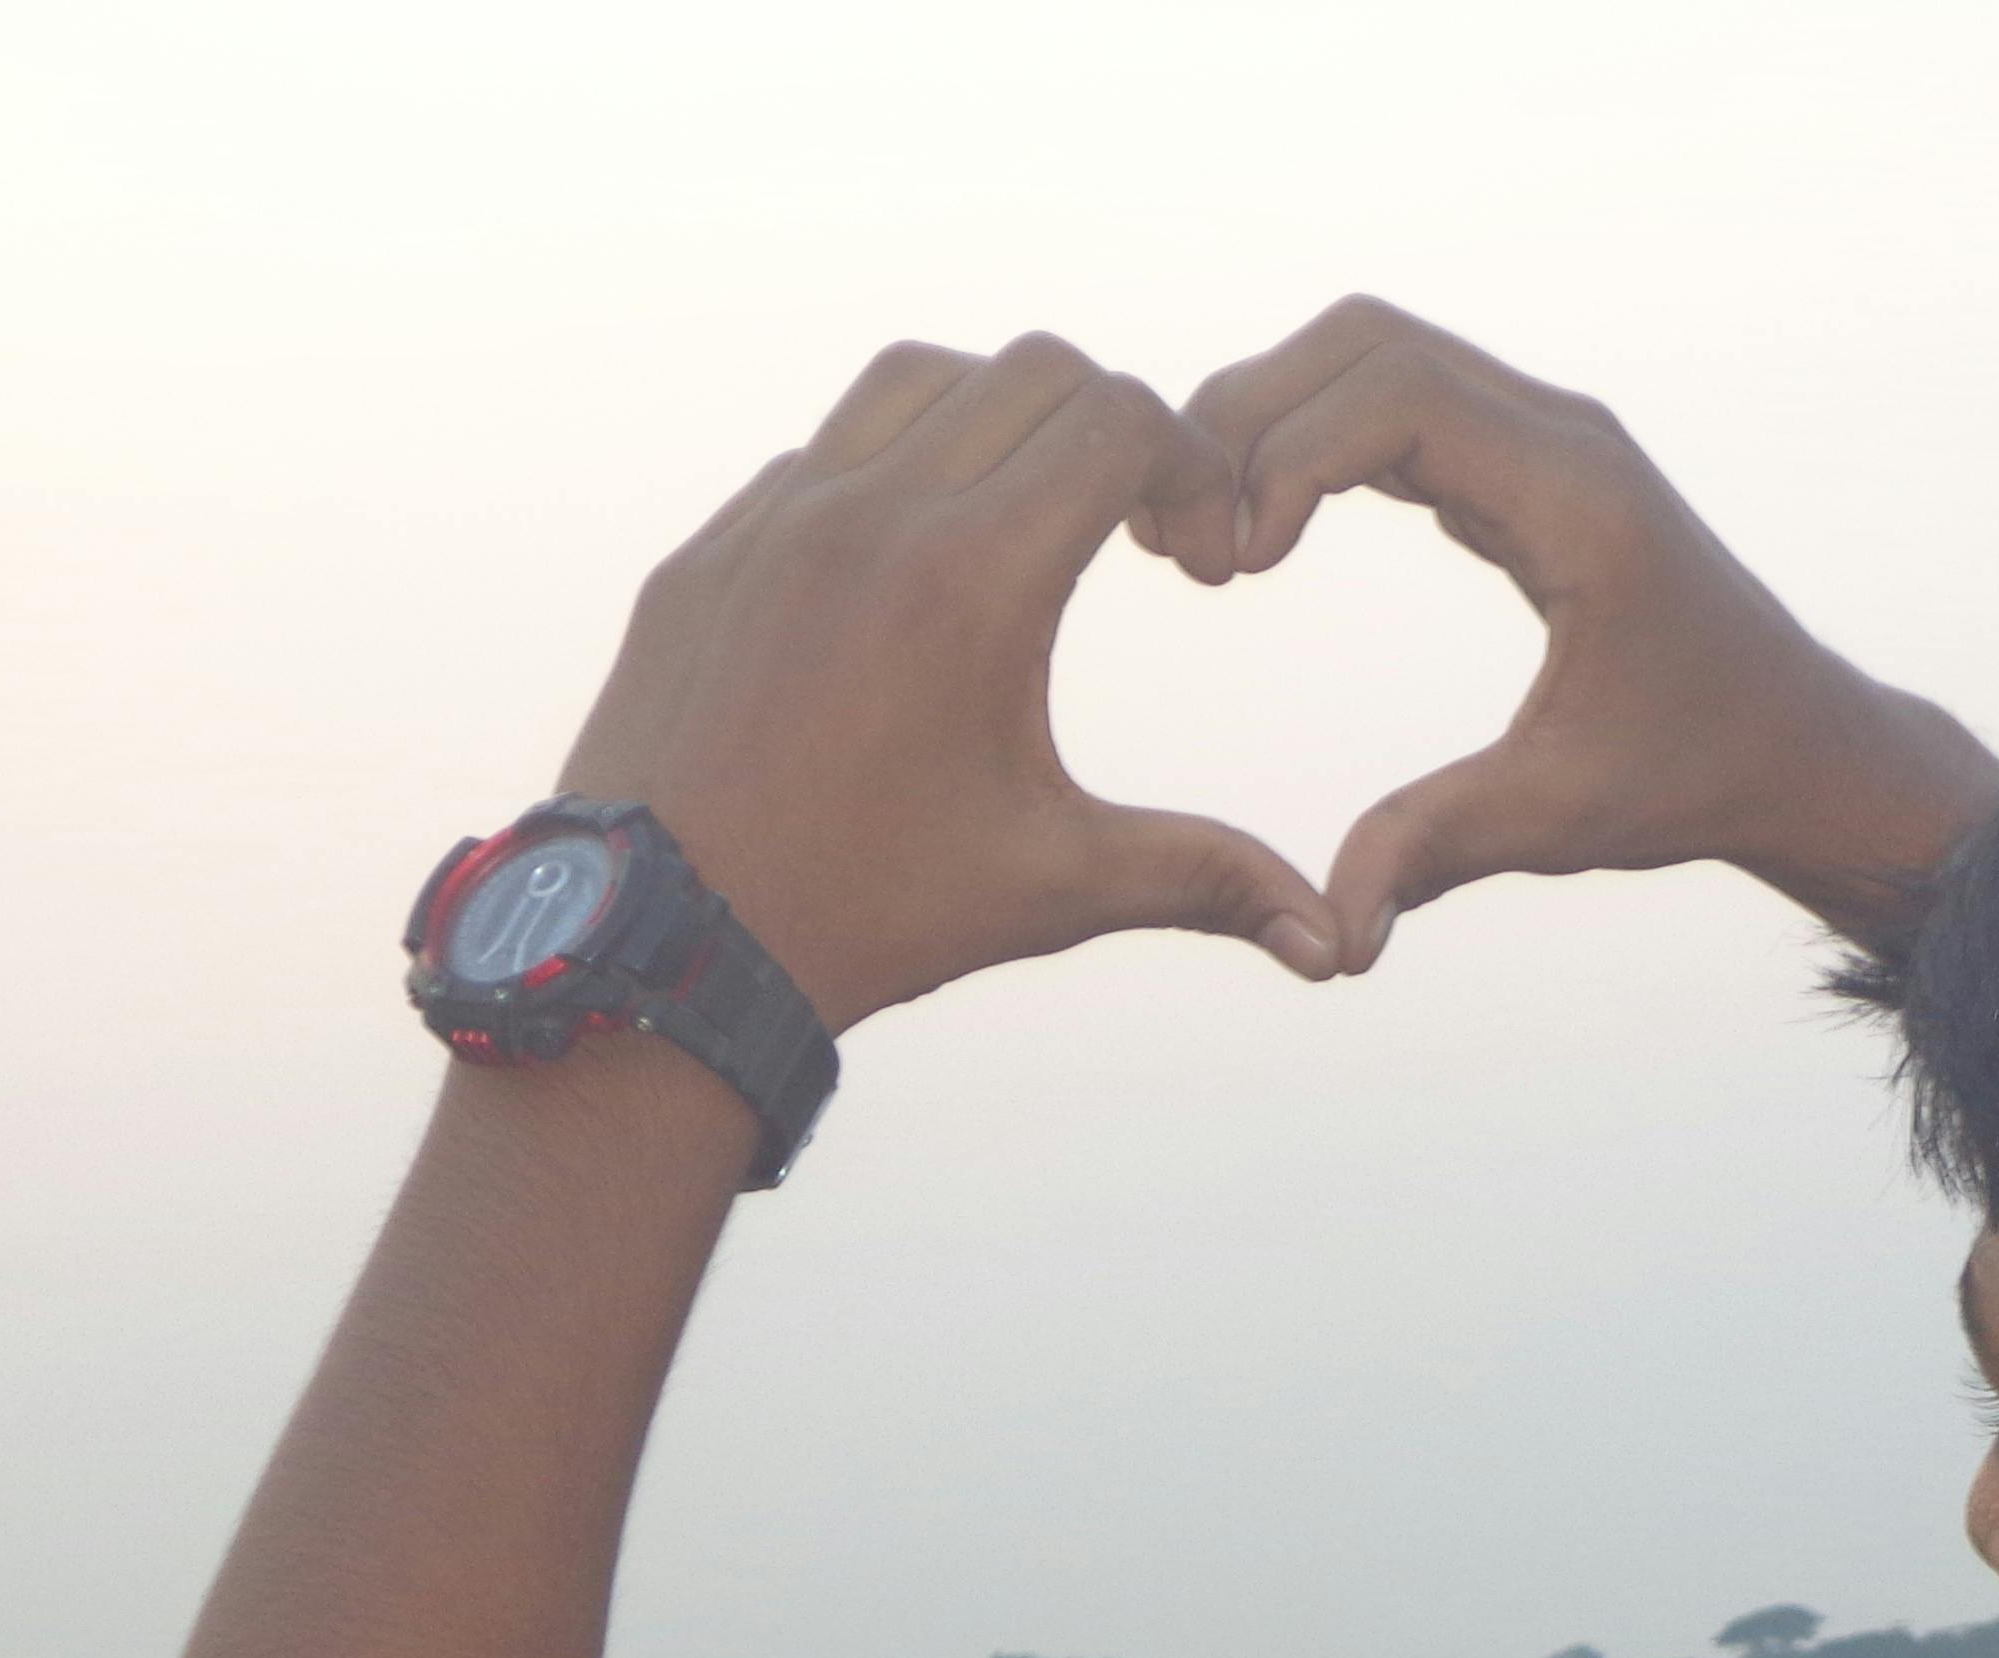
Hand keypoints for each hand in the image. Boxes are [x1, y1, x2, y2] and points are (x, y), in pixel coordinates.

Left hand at [562, 335, 1337, 1029]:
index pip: (1118, 418)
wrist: (664, 940)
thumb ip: (1204, 879)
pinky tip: (923, 575)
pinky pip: (825, 451)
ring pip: (920, 379)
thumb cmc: (871, 914)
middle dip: (1114, 430)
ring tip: (1031, 523)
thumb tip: (1335, 945)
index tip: (1204, 557)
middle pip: (1034, 372)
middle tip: (1140, 531)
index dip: (1193, 466)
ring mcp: (777, 518)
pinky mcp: (713, 545)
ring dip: (1000, 423)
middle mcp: (872, 515)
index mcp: (974, 578)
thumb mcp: (1054, 887)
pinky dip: (897, 472)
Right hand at [1149, 299, 1998, 968]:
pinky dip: (1315, 445)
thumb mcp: (1564, 818)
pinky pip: (1398, 407)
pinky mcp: (1525, 467)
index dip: (1286, 456)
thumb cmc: (1698, 774)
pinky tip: (1264, 536)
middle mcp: (1560, 437)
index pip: (1394, 393)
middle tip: (1187, 547)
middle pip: (1366, 341)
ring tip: (1209, 544)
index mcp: (1576, 497)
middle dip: (1253, 416)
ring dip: (1274, 422)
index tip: (1235, 569)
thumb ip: (1438, 849)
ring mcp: (1543, 440)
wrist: (1797, 745)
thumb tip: (1332, 938)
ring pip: (1374, 356)